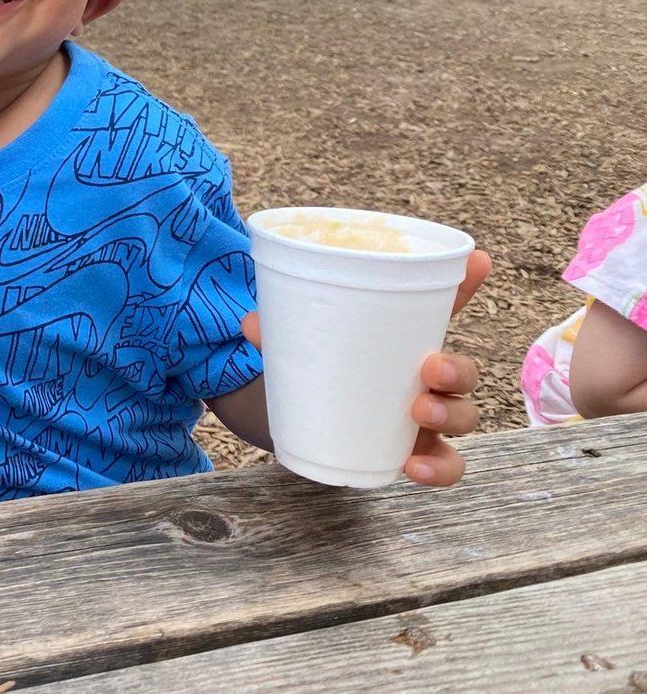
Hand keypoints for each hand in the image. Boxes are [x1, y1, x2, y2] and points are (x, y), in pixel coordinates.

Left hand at [241, 249, 491, 487]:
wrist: (307, 422)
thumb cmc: (319, 369)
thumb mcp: (301, 346)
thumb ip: (279, 334)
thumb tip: (251, 323)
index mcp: (404, 339)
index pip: (442, 309)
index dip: (464, 283)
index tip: (477, 260)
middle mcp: (426, 377)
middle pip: (464, 371)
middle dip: (457, 368)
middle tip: (429, 367)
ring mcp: (426, 417)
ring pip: (464, 415)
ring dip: (450, 412)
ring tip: (420, 411)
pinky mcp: (414, 452)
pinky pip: (443, 465)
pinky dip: (436, 469)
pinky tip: (412, 468)